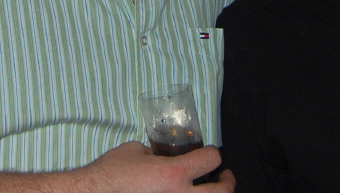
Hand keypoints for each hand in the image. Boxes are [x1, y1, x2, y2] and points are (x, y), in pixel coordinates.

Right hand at [75, 141, 234, 192]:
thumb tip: (159, 154)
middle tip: (226, 177)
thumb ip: (154, 152)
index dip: (213, 153)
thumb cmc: (111, 175)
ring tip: (211, 190)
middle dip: (228, 183)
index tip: (211, 154)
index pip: (211, 159)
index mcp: (174, 173)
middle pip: (222, 192)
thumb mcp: (134, 151)